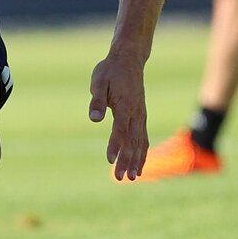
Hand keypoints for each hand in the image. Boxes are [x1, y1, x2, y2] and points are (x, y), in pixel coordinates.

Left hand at [88, 52, 148, 180]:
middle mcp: (136, 113)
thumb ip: (97, 100)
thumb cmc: (110, 71)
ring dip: (137, 160)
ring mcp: (141, 116)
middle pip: (132, 141)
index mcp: (125, 106)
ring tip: (133, 178)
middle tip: (123, 178)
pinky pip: (143, 138)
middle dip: (127, 160)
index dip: (116, 146)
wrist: (129, 60)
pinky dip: (142, 152)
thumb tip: (94, 118)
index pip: (120, 130)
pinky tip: (140, 165)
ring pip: (140, 142)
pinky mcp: (141, 116)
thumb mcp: (99, 81)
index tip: (110, 161)